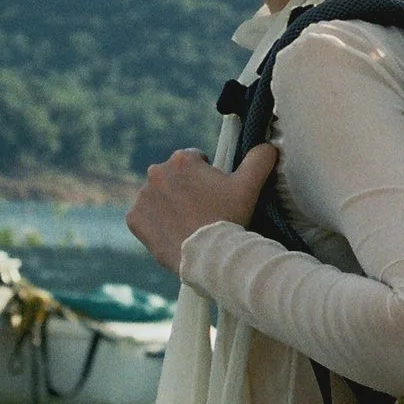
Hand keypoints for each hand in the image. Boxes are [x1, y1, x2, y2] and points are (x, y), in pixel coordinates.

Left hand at [126, 143, 279, 274]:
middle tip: (203, 211)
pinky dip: (154, 224)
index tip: (215, 196)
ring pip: (158, 197)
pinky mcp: (134, 219)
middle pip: (174, 177)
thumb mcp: (249, 185)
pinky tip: (172, 233)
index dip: (207, 178)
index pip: (195, 160)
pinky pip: (143, 217)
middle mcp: (157, 172)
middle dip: (185, 190)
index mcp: (182, 159)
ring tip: (188, 224)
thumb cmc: (229, 218)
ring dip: (169, 205)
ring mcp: (142, 196)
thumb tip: (269, 146)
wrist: (208, 257)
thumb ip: (260, 159)